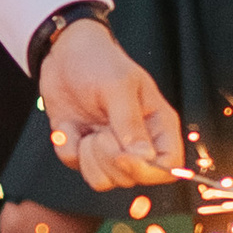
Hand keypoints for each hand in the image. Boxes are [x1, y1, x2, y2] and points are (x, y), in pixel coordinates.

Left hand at [38, 18, 184, 190]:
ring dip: (88, 159)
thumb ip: (130, 124)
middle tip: (99, 132)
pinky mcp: (83, 148)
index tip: (124, 156)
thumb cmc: (99, 61)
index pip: (169, 166)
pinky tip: (69, 125)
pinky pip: (75, 166)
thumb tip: (144, 158)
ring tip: (86, 131)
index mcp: (157, 125)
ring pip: (103, 181)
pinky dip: (68, 147)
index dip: (148, 171)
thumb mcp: (118, 87)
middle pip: (131, 178)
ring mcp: (108, 147)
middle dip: (110, 160)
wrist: (63, 51)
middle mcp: (136, 141)